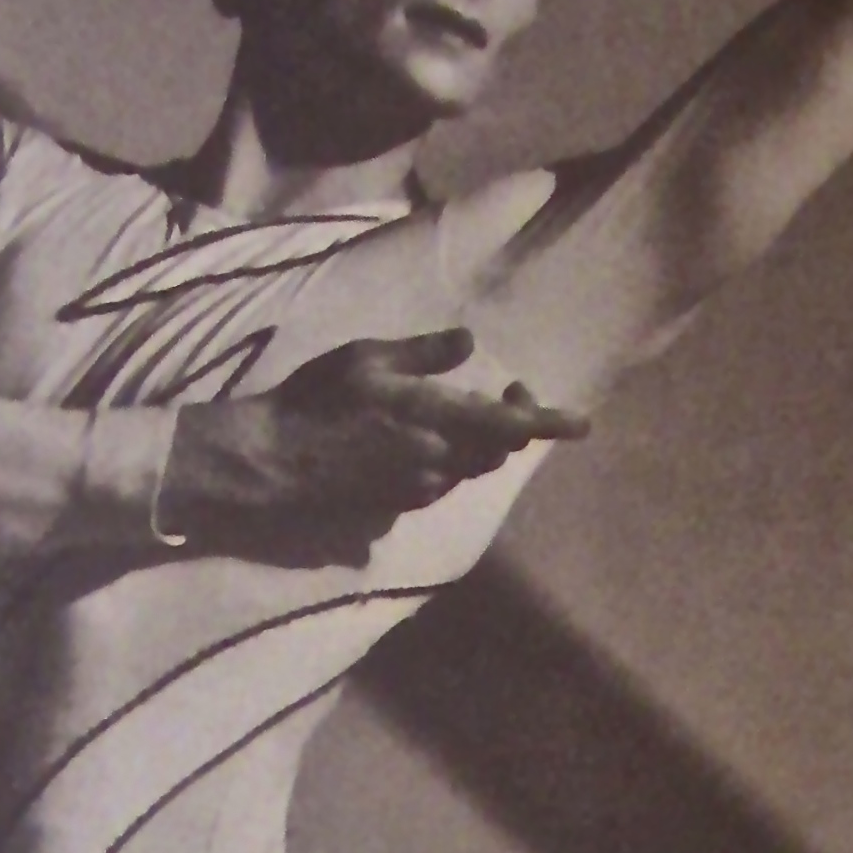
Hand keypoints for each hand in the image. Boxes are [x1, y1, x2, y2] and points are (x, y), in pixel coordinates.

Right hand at [158, 328, 588, 568]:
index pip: (509, 424)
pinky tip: (424, 443)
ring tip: (465, 412)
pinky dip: (449, 462)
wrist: (271, 463)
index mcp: (433, 420)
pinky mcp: (397, 508)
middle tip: (512, 387)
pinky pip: (440, 485)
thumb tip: (468, 344)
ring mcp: (417, 490)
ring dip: (479, 444)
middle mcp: (435, 462)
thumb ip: (422, 354)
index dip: (548, 422)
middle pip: (496, 452)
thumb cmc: (313, 402)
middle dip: (514, 423)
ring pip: (469, 470)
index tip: (582, 422)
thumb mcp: (366, 359)